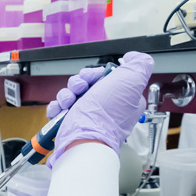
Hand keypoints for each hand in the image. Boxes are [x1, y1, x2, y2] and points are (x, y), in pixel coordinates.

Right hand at [48, 51, 152, 166]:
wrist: (85, 138)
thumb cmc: (107, 114)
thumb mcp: (132, 80)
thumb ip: (138, 64)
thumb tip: (133, 57)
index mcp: (120, 98)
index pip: (105, 77)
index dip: (97, 74)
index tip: (96, 77)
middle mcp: (104, 107)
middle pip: (86, 83)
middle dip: (79, 82)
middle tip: (80, 89)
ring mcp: (87, 116)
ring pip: (71, 94)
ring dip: (66, 94)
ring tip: (69, 102)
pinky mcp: (71, 123)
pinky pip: (59, 108)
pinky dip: (56, 106)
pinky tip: (60, 109)